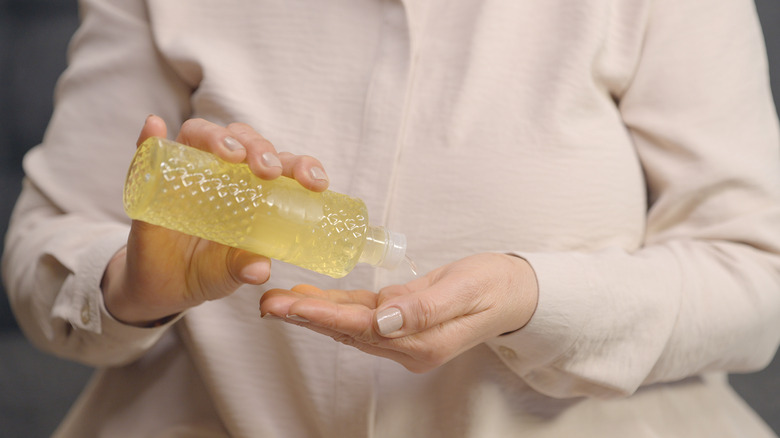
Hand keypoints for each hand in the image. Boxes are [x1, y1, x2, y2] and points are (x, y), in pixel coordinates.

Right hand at [102, 115, 329, 325]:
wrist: (165, 286)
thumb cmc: (209, 270)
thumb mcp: (231, 272)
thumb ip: (245, 267)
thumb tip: (260, 270)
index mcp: (254, 188)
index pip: (281, 163)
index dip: (301, 165)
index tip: (315, 183)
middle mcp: (223, 172)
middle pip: (244, 141)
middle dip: (261, 148)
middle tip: (268, 171)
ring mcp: (186, 172)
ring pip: (202, 135)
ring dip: (219, 138)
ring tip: (231, 155)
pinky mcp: (151, 181)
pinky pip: (148, 153)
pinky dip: (150, 138)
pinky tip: (155, 128)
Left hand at [259, 253, 538, 371]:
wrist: (515, 293)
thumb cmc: (494, 286)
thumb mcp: (465, 290)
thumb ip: (425, 307)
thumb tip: (385, 319)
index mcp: (421, 343)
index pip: (362, 330)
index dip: (323, 316)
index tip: (289, 305)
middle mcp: (407, 347)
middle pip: (347, 331)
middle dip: (306, 317)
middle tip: (267, 303)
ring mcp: (403, 338)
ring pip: (350, 325)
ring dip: (313, 314)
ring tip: (277, 300)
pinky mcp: (402, 323)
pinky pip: (363, 317)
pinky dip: (335, 307)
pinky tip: (312, 298)